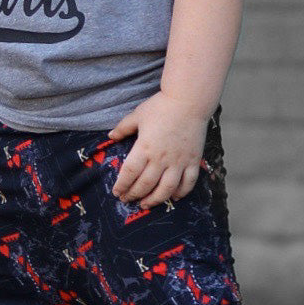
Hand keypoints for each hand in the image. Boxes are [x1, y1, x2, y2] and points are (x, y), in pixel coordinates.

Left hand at [109, 91, 207, 208]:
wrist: (189, 100)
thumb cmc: (162, 105)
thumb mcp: (138, 114)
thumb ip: (123, 128)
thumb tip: (110, 136)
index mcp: (145, 147)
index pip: (129, 173)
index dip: (122, 185)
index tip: (117, 192)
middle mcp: (161, 158)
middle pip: (145, 184)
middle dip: (134, 195)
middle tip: (128, 200)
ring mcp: (179, 161)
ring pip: (166, 189)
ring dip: (154, 200)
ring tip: (146, 204)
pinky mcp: (193, 161)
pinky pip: (188, 183)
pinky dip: (181, 193)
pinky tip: (174, 197)